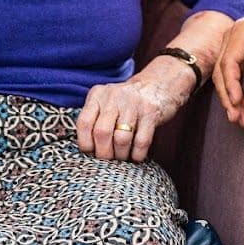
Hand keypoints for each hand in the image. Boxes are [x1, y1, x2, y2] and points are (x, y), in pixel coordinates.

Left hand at [76, 58, 190, 161]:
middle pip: (102, 133)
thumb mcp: (106, 101)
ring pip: (121, 139)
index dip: (86, 143)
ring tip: (123, 157)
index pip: (84, 123)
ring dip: (121, 155)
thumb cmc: (127, 101)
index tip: (92, 152)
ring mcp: (134, 103)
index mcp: (98, 94)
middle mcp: (114, 96)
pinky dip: (137, 154)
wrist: (159, 84)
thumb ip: (94, 118)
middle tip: (109, 159)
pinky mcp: (151, 112)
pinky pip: (141, 141)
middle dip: (104, 154)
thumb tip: (87, 151)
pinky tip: (137, 155)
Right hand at [212, 1, 243, 128]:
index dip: (231, 83)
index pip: (228, 60)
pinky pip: (235, 80)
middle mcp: (233, 40)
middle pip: (222, 72)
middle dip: (228, 97)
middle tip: (238, 118)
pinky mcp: (243, 59)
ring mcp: (236, 50)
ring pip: (226, 78)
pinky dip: (238, 94)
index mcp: (242, 31)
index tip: (237, 102)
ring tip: (242, 120)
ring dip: (232, 99)